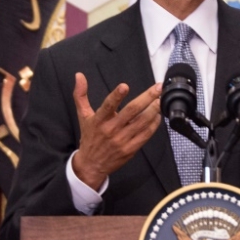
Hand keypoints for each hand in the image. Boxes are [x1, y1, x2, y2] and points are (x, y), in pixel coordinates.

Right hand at [71, 72, 161, 189]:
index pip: (108, 106)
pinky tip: (158, 116)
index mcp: (99, 120)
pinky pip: (145, 135)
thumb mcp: (83, 115)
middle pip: (131, 111)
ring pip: (141, 122)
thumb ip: (81, 95)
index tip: (124, 86)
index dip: (116, 96)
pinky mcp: (131, 149)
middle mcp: (111, 130)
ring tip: (161, 100)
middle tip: (157, 88)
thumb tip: (79, 75)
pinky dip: (154, 124)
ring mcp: (122, 140)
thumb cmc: (89, 137)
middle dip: (146, 97)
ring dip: (153, 110)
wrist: (91, 164)